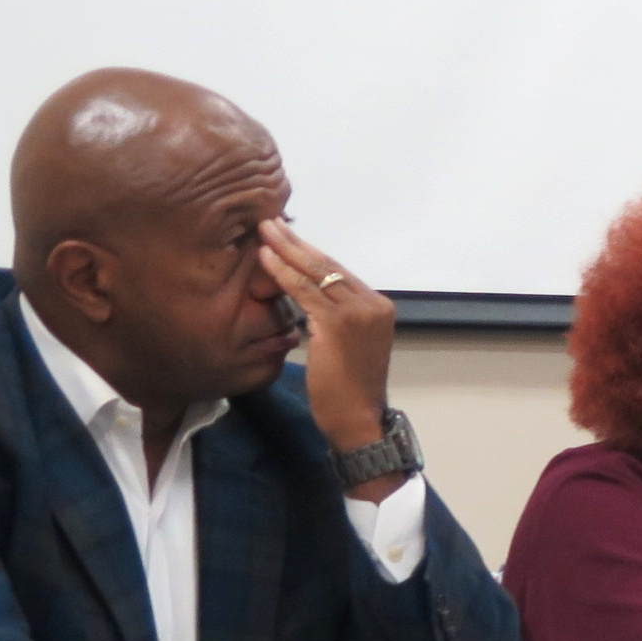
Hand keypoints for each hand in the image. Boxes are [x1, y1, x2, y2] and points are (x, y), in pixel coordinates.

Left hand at [255, 219, 401, 495]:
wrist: (357, 419)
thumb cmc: (347, 390)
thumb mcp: (346, 345)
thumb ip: (333, 319)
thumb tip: (307, 298)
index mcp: (378, 307)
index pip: (338, 272)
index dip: (310, 253)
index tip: (286, 237)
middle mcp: (373, 304)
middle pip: (328, 265)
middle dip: (296, 242)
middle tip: (270, 221)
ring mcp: (359, 312)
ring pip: (316, 273)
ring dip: (286, 250)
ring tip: (263, 232)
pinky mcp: (339, 323)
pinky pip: (305, 291)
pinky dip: (283, 273)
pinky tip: (265, 259)